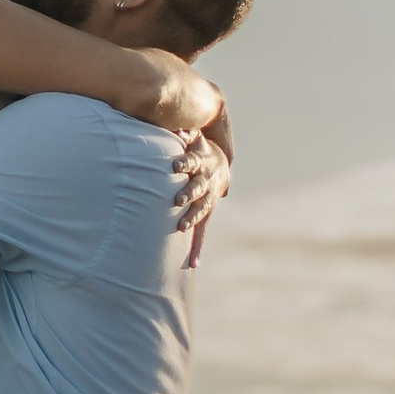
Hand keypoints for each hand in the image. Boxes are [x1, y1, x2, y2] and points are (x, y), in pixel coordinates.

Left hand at [172, 125, 229, 256]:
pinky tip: (192, 264)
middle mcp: (206, 183)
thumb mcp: (196, 140)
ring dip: (191, 218)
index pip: (191, 163)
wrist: (220, 167)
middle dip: (188, 194)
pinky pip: (202, 232)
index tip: (174, 164)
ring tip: (181, 227)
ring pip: (200, 210)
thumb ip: (187, 134)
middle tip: (177, 200)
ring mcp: (207, 201)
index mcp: (201, 164)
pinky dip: (196, 248)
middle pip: (197, 189)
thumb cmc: (199, 150)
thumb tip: (178, 128)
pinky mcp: (205, 214)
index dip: (184, 164)